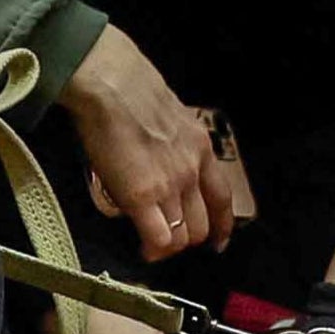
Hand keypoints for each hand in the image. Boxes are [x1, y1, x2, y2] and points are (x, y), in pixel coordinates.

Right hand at [63, 26, 255, 262]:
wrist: (111, 84)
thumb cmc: (131, 90)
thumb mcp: (171, 117)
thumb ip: (174, 144)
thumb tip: (160, 161)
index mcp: (201, 149)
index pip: (222, 198)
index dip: (222, 226)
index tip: (218, 241)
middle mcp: (192, 170)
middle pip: (202, 225)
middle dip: (187, 240)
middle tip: (167, 240)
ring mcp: (170, 186)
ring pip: (181, 237)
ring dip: (168, 247)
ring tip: (151, 245)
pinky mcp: (142, 196)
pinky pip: (158, 238)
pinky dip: (152, 249)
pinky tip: (143, 248)